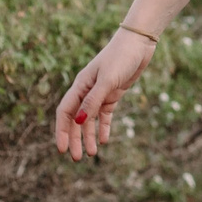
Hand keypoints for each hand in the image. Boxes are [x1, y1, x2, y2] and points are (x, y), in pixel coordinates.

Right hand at [54, 29, 158, 159]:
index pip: (65, 112)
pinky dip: (103, 127)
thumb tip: (80, 122)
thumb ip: (94, 100)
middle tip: (77, 158)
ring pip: (90, 120)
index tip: (61, 149)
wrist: (139, 44)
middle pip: (76, 119)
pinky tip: (104, 140)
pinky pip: (105, 115)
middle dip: (75, 139)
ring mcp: (100, 93)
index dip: (61, 131)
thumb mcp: (107, 80)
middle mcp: (87, 91)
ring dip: (89, 136)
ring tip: (91, 154)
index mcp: (80, 86)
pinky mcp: (113, 94)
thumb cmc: (121, 57)